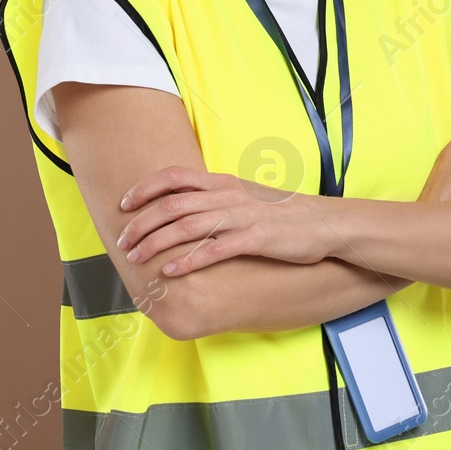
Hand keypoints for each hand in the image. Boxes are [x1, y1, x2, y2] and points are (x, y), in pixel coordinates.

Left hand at [114, 166, 328, 275]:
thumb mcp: (249, 198)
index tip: (124, 204)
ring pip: (188, 226)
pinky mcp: (257, 239)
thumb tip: (189, 209)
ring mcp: (242, 216)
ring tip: (136, 257)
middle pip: (173, 204)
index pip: (175, 177)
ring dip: (157, 242)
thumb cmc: (287, 214)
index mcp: (225, 183)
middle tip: (123, 241)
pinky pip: (215, 249)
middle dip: (142, 222)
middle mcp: (229, 196)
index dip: (145, 189)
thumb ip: (219, 199)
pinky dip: (189, 261)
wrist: (328, 224)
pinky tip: (171, 272)